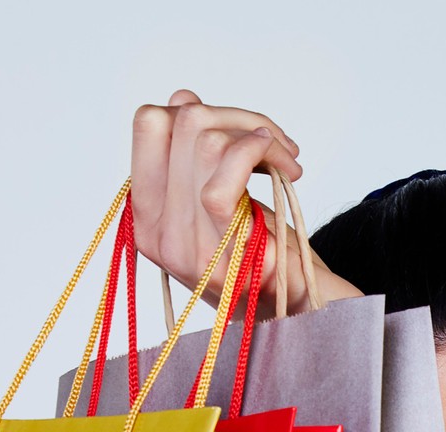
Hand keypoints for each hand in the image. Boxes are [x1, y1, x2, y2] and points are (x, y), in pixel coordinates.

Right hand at [130, 89, 357, 315]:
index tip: (234, 135)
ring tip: (284, 158)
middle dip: (234, 116)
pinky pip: (225, 169)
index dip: (195, 111)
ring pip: (203, 136)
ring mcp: (186, 246)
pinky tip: (286, 163)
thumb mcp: (219, 201)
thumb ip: (193, 155)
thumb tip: (182, 98)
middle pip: (178, 121)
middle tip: (271, 144)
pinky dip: (261, 149)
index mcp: (146, 217)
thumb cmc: (262, 259)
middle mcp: (156, 232)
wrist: (298, 318)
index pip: (148, 125)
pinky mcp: (225, 250)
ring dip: (256, 132)